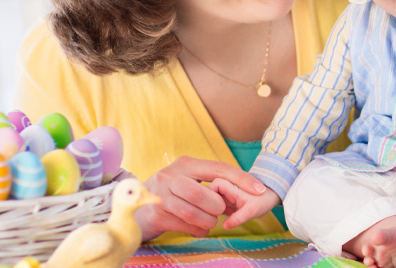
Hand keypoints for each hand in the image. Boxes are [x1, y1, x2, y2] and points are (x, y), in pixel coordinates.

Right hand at [135, 156, 266, 239]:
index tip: (260, 189)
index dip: (241, 179)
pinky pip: (185, 226)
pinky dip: (198, 231)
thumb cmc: (172, 194)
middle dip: (217, 206)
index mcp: (185, 164)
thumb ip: (212, 185)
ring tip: (210, 222)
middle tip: (220, 212)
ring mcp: (160, 195)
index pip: (218, 168)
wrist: (136, 207)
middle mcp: (171, 175)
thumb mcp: (189, 182)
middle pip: (202, 192)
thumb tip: (245, 194)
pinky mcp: (156, 214)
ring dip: (207, 221)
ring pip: (193, 212)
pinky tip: (198, 229)